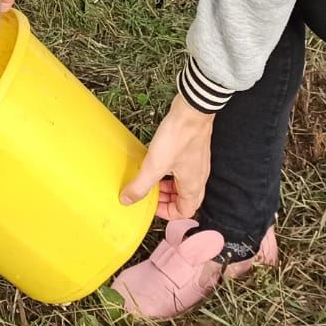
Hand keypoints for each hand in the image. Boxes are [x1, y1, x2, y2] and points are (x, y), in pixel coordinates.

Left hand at [120, 94, 214, 217]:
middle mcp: (198, 176)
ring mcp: (196, 162)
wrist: (192, 111)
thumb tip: (127, 200)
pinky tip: (156, 161)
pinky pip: (181, 168)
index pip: (185, 212)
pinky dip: (169, 171)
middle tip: (149, 194)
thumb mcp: (155, 165)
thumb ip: (141, 185)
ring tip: (150, 178)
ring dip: (167, 185)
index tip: (152, 207)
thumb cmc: (179, 137)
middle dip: (166, 199)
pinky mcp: (192, 149)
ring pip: (183, 183)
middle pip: (184, 198)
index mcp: (193, 186)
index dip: (168, 213)